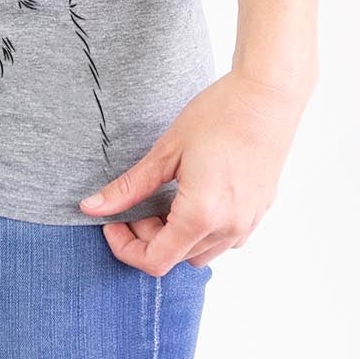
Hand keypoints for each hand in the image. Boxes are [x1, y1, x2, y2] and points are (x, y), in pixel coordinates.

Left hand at [77, 68, 309, 274]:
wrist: (267, 97)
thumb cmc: (218, 115)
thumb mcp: (167, 150)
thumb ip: (130, 186)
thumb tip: (92, 207)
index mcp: (201, 216)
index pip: (155, 261)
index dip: (125, 247)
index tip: (112, 222)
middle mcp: (228, 230)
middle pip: (176, 258)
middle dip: (148, 236)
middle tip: (138, 200)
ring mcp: (247, 224)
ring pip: (202, 253)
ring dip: (176, 236)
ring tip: (165, 196)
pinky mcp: (259, 212)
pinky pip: (225, 239)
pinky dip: (203, 229)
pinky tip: (194, 194)